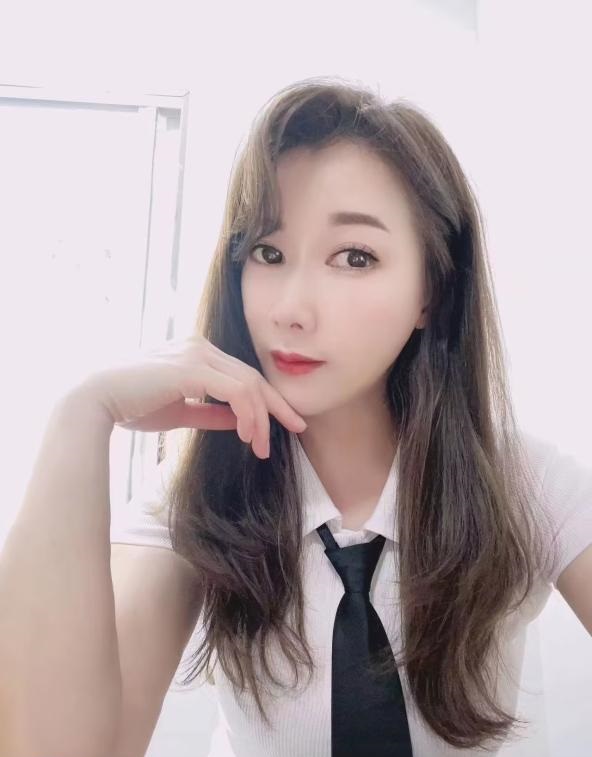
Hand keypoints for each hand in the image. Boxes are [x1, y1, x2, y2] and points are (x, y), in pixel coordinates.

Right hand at [73, 336, 306, 458]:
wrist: (97, 400)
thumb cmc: (132, 405)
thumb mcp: (181, 411)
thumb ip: (211, 413)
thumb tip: (239, 422)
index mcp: (198, 354)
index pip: (243, 376)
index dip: (266, 400)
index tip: (283, 424)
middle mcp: (201, 347)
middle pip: (253, 376)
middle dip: (277, 406)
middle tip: (298, 428)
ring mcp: (197, 354)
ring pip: (248, 384)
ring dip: (261, 417)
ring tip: (262, 446)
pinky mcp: (191, 367)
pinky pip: (235, 390)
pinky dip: (248, 412)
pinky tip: (247, 434)